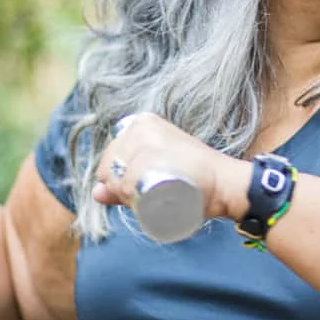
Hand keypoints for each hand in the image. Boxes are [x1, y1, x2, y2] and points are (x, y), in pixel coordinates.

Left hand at [92, 113, 249, 220]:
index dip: (120, 179)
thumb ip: (122, 184)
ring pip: (118, 177)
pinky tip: (149, 194)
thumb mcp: (154, 175)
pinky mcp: (152, 150)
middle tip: (151, 194)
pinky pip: (127, 180)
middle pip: (111, 167)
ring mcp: (145, 136)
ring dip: (129, 195)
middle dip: (122, 188)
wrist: (222, 182)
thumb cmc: (193, 179)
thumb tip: (96, 193)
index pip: (110, 159)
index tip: (144, 186)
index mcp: (139, 124)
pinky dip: (132, 193)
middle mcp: (140, 126)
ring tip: (154, 196)